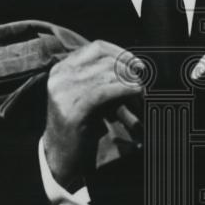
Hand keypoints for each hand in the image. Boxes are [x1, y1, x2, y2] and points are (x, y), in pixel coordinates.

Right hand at [43, 40, 144, 189]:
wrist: (62, 157)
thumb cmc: (80, 125)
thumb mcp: (86, 94)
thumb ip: (101, 77)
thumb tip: (135, 65)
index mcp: (61, 68)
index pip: (97, 47)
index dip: (122, 53)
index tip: (139, 65)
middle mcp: (60, 77)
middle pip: (105, 60)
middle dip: (129, 70)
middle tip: (144, 82)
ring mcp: (64, 93)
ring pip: (107, 74)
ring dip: (130, 82)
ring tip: (141, 93)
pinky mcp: (73, 110)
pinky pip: (105, 92)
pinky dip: (125, 90)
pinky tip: (136, 94)